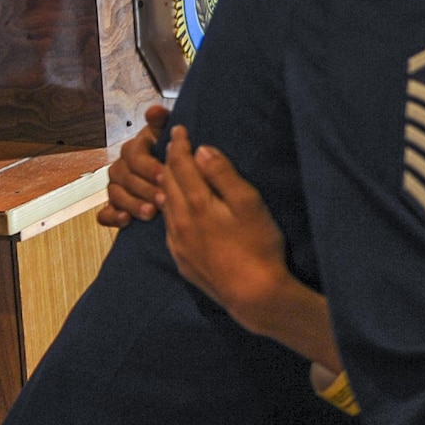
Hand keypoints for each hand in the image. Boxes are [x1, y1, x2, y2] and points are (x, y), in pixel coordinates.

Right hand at [96, 104, 169, 226]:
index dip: (149, 166)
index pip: (135, 156)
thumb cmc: (167, 153)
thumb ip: (161, 123)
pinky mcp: (113, 206)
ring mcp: (116, 187)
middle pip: (126, 177)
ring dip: (132, 204)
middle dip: (145, 188)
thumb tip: (154, 110)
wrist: (166, 173)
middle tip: (162, 198)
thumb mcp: (167, 136)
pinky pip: (105, 213)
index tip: (165, 175)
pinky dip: (113, 217)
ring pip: (116, 195)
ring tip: (150, 212)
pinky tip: (125, 220)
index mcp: (134, 149)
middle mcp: (122, 167)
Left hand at [161, 127, 288, 321]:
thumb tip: (203, 150)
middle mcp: (181, 221)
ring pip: (165, 205)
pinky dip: (169, 210)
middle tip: (174, 144)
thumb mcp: (249, 204)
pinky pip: (169, 227)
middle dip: (169, 160)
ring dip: (166, 184)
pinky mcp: (182, 260)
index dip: (180, 145)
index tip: (180, 129)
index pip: (182, 165)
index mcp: (197, 203)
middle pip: (168, 183)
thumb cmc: (258, 245)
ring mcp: (179, 243)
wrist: (252, 294)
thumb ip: (224, 175)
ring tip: (171, 172)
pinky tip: (175, 211)